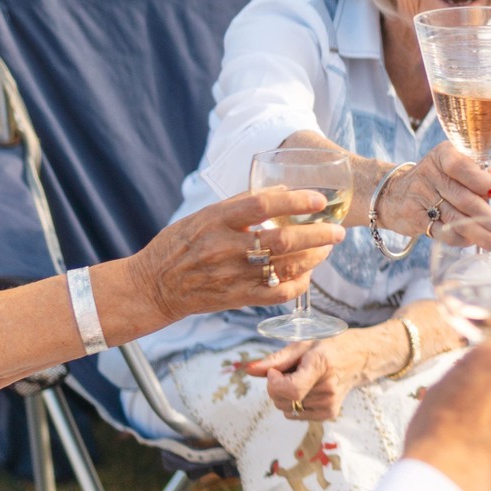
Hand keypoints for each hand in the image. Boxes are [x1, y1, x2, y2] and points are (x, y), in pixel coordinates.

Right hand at [130, 188, 345, 326]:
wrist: (153, 286)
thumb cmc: (180, 245)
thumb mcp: (203, 215)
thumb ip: (240, 204)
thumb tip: (282, 192)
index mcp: (216, 220)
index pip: (262, 205)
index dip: (295, 201)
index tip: (319, 200)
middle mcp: (225, 248)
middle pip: (282, 240)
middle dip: (317, 235)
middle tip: (337, 231)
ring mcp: (232, 275)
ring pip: (284, 267)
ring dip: (313, 258)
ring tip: (326, 250)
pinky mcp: (236, 298)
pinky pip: (277, 294)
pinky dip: (297, 285)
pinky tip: (306, 276)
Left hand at [249, 331, 373, 420]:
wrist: (360, 358)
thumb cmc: (329, 347)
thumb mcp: (302, 345)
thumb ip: (274, 360)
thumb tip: (249, 370)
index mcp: (321, 365)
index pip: (290, 390)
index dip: (274, 383)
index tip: (274, 372)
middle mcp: (327, 388)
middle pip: (282, 400)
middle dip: (276, 387)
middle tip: (289, 371)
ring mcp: (329, 404)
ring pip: (286, 408)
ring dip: (286, 395)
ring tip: (303, 378)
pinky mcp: (328, 414)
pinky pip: (295, 414)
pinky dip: (294, 403)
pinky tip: (309, 389)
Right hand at [379, 144, 490, 248]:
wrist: (395, 194)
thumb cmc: (439, 180)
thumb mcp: (460, 169)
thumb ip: (486, 171)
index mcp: (443, 155)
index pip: (460, 166)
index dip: (479, 179)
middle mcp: (429, 173)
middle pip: (461, 196)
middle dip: (485, 215)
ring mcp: (419, 195)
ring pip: (454, 218)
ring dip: (478, 233)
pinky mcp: (414, 217)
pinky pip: (442, 232)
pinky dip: (461, 238)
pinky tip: (474, 243)